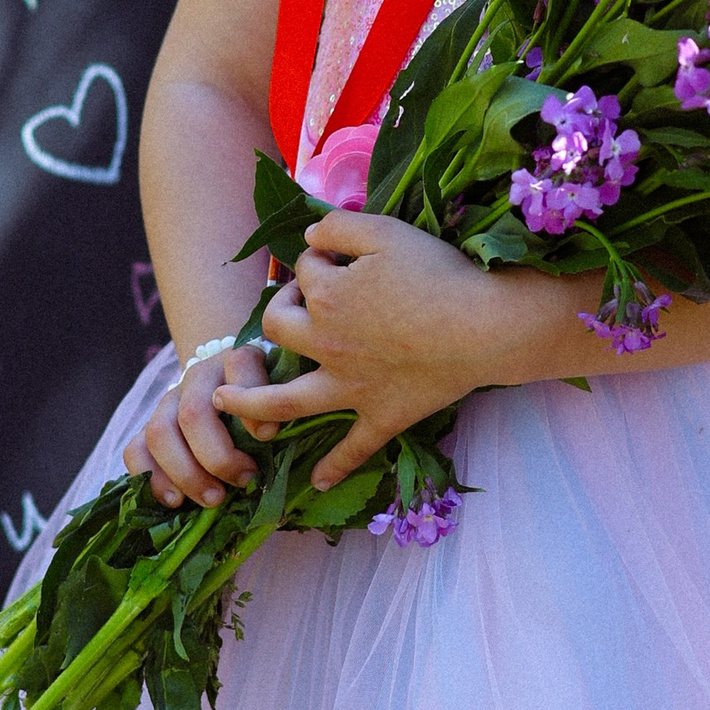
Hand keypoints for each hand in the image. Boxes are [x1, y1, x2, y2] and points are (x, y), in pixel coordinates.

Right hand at [124, 346, 268, 510]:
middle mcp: (200, 376)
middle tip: (244, 481)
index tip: (268, 436)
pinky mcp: (153, 423)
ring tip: (213, 499)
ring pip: (159, 432)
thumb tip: (284, 448)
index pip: (240, 367)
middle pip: (194, 413)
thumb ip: (285, 407)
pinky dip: (152, 477)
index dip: (251, 404)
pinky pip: (135, 449)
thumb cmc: (266, 392)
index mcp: (239, 359)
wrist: (230, 376)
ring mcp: (171, 399)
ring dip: (186, 473)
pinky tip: (175, 501)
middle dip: (218, 457)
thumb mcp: (283, 389)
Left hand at [213, 210, 514, 489]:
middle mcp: (326, 346)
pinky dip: (334, 466)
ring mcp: (350, 388)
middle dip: (278, 313)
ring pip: (285, 401)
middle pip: (279, 330)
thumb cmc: (437, 274)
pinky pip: (352, 448)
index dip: (314, 259)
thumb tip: (309, 236)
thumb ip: (338, 227)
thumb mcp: (385, 231)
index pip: (303, 272)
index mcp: (325, 298)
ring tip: (226, 402)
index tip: (333, 255)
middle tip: (293, 305)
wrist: (483, 327)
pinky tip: (318, 482)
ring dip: (251, 402)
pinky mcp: (382, 416)